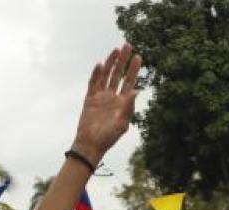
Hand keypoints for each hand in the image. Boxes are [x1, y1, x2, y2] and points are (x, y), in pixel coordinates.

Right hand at [71, 44, 140, 164]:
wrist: (91, 145)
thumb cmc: (108, 138)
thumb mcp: (122, 124)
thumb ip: (129, 108)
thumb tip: (136, 91)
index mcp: (122, 103)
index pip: (129, 82)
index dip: (133, 69)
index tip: (138, 57)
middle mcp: (112, 97)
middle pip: (118, 74)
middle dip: (123, 61)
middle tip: (127, 45)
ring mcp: (100, 97)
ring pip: (106, 76)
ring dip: (111, 63)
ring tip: (115, 50)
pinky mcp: (89, 99)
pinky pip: (93, 84)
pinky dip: (96, 74)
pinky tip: (100, 65)